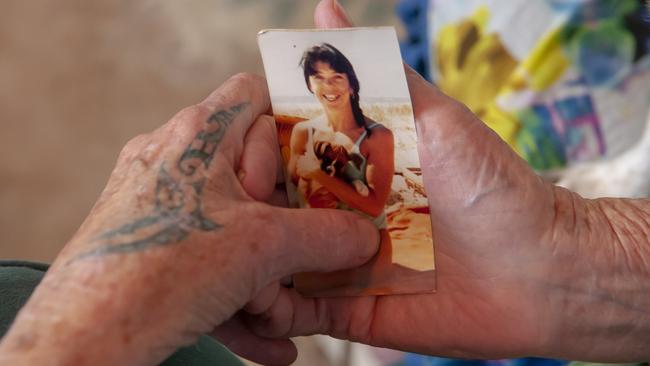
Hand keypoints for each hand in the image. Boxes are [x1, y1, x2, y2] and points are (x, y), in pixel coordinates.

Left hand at [0, 73, 378, 365]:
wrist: (84, 337)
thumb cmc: (163, 270)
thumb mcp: (262, 248)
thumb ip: (325, 236)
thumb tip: (365, 237)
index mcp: (200, 135)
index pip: (255, 94)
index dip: (294, 119)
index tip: (326, 159)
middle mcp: (175, 159)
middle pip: (253, 171)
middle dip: (288, 222)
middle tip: (311, 254)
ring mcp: (159, 202)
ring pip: (233, 225)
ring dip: (267, 272)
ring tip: (286, 315)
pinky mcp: (151, 242)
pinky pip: (208, 258)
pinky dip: (239, 296)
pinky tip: (269, 344)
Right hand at [240, 1, 649, 362]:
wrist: (542, 273)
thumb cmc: (494, 188)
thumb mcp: (434, 119)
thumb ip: (379, 72)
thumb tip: (327, 8)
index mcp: (347, 166)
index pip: (276, 155)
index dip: (249, 156)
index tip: (234, 162)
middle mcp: (333, 213)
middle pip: (264, 211)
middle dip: (236, 216)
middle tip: (220, 222)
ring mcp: (335, 263)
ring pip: (269, 264)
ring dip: (243, 268)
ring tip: (227, 270)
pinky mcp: (344, 311)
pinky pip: (294, 312)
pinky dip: (268, 311)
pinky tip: (256, 305)